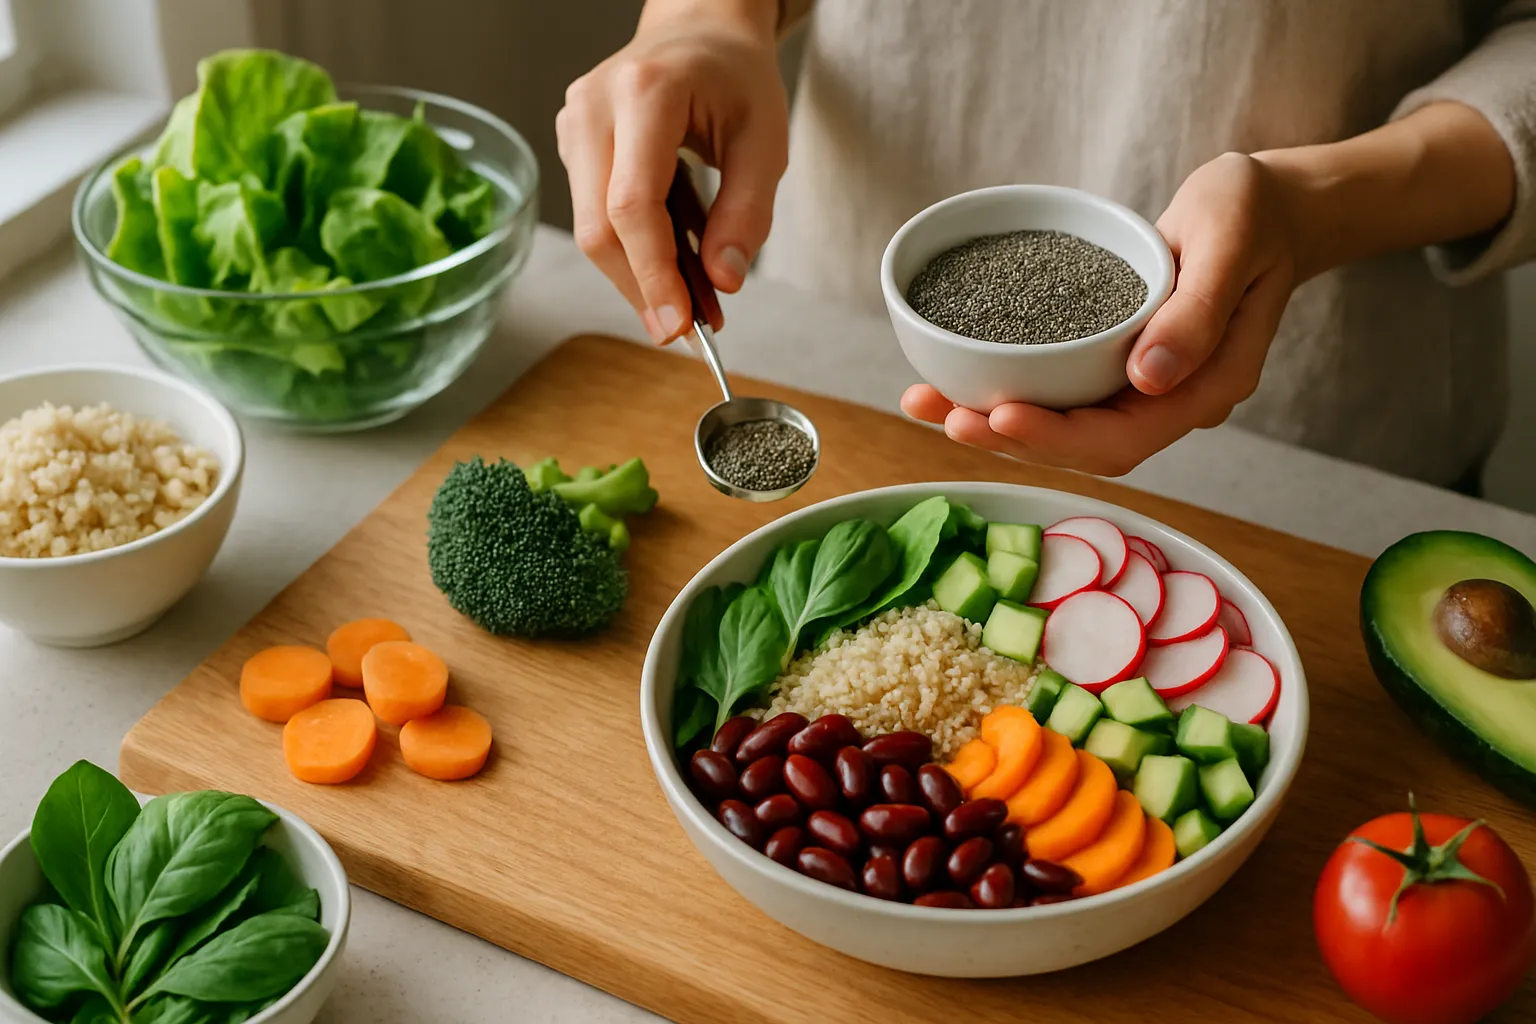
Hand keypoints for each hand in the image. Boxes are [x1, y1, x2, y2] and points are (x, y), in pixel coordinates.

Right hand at [556, 1, 788, 343]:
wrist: (699, 31)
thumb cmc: (735, 77)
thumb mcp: (765, 141)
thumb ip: (748, 212)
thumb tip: (724, 281)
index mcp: (645, 93)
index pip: (632, 205)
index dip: (652, 274)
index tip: (679, 325)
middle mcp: (594, 106)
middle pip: (599, 226)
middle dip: (644, 287)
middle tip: (690, 330)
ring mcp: (574, 124)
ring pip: (592, 228)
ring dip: (642, 275)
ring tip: (696, 301)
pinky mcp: (572, 144)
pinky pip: (595, 213)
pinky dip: (638, 250)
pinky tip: (677, 266)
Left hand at [902, 152, 1300, 476]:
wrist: (1270, 209)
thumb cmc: (1253, 212)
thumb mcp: (1230, 242)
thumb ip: (1197, 310)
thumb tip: (1149, 377)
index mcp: (1207, 386)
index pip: (1123, 438)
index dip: (1055, 437)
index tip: (998, 416)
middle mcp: (1172, 402)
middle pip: (1082, 448)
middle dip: (1008, 438)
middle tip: (942, 414)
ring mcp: (1145, 390)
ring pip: (1064, 428)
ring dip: (995, 423)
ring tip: (927, 403)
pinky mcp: (1119, 369)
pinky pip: (1061, 395)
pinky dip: (1009, 392)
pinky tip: (956, 380)